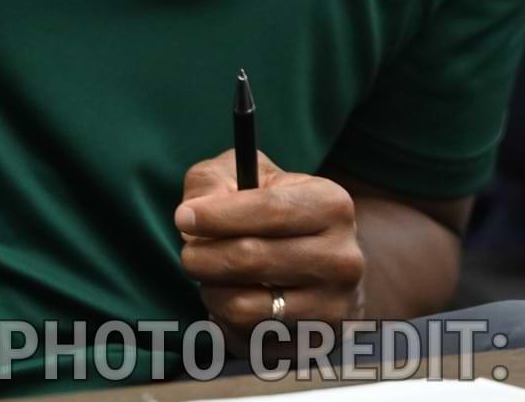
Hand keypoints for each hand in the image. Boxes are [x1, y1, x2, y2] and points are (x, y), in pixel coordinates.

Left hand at [175, 149, 363, 352]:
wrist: (327, 265)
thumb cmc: (279, 212)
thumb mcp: (252, 176)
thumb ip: (215, 181)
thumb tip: (191, 216)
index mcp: (332, 205)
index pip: (269, 209)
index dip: (218, 215)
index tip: (183, 217)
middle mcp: (342, 260)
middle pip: (251, 259)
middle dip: (203, 254)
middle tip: (188, 251)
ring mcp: (331, 309)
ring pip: (243, 307)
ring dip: (212, 290)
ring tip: (212, 276)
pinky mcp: (312, 347)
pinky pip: (247, 340)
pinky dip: (225, 321)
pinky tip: (233, 299)